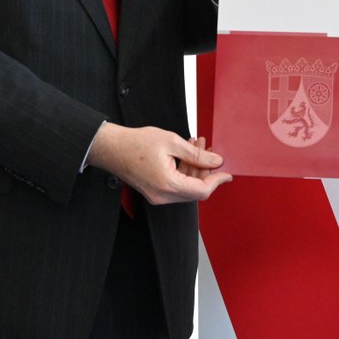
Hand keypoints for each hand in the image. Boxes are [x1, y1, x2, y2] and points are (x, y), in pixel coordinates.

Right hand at [88, 123, 231, 204]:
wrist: (112, 148)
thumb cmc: (135, 143)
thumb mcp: (172, 142)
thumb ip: (196, 154)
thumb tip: (215, 162)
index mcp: (168, 184)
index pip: (202, 190)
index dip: (217, 181)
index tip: (226, 173)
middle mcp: (162, 195)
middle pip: (195, 190)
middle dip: (205, 170)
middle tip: (209, 150)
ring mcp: (157, 195)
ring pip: (186, 187)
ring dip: (194, 168)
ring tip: (197, 146)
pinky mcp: (154, 191)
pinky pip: (176, 185)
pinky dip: (184, 171)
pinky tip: (185, 154)